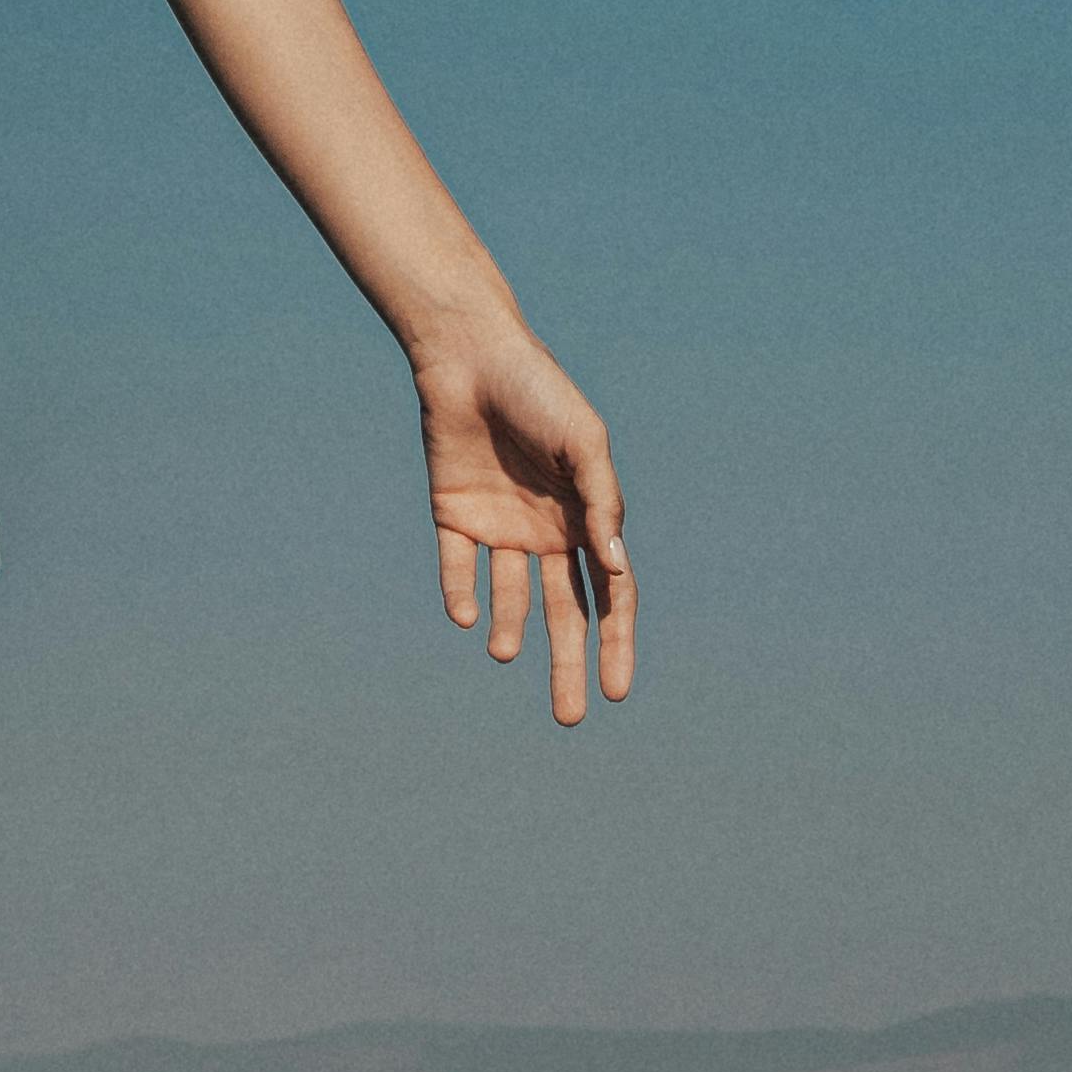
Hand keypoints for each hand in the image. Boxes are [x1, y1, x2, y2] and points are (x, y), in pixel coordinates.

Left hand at [421, 319, 634, 725]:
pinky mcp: (454, 516)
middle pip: (563, 613)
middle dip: (568, 665)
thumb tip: (616, 571)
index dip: (617, 642)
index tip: (618, 690)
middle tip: (570, 717)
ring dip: (510, 628)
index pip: (611, 594)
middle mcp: (546, 531)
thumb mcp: (583, 442)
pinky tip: (466, 614)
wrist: (469, 354)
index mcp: (585, 517)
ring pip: (511, 599)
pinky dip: (462, 594)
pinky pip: (459, 569)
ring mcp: (500, 527)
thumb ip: (602, 503)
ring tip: (505, 650)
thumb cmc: (538, 390)